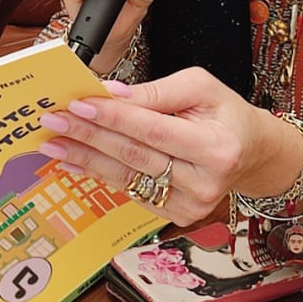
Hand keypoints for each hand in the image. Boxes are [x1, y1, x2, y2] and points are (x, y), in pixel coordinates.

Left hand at [36, 68, 302, 225]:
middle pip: (134, 155)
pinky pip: (130, 191)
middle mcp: (205, 182)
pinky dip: (99, 174)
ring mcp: (190, 205)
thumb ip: (156, 92)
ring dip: (84, 158)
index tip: (77, 105)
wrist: (250, 152)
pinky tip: (74, 161)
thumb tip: (111, 95)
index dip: (112, 117)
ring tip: (53, 142)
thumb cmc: (224, 113)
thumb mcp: (200, 87)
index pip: (152, 130)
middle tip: (52, 121)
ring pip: (126, 177)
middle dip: (88, 136)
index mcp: (217, 147)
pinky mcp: (176, 215)